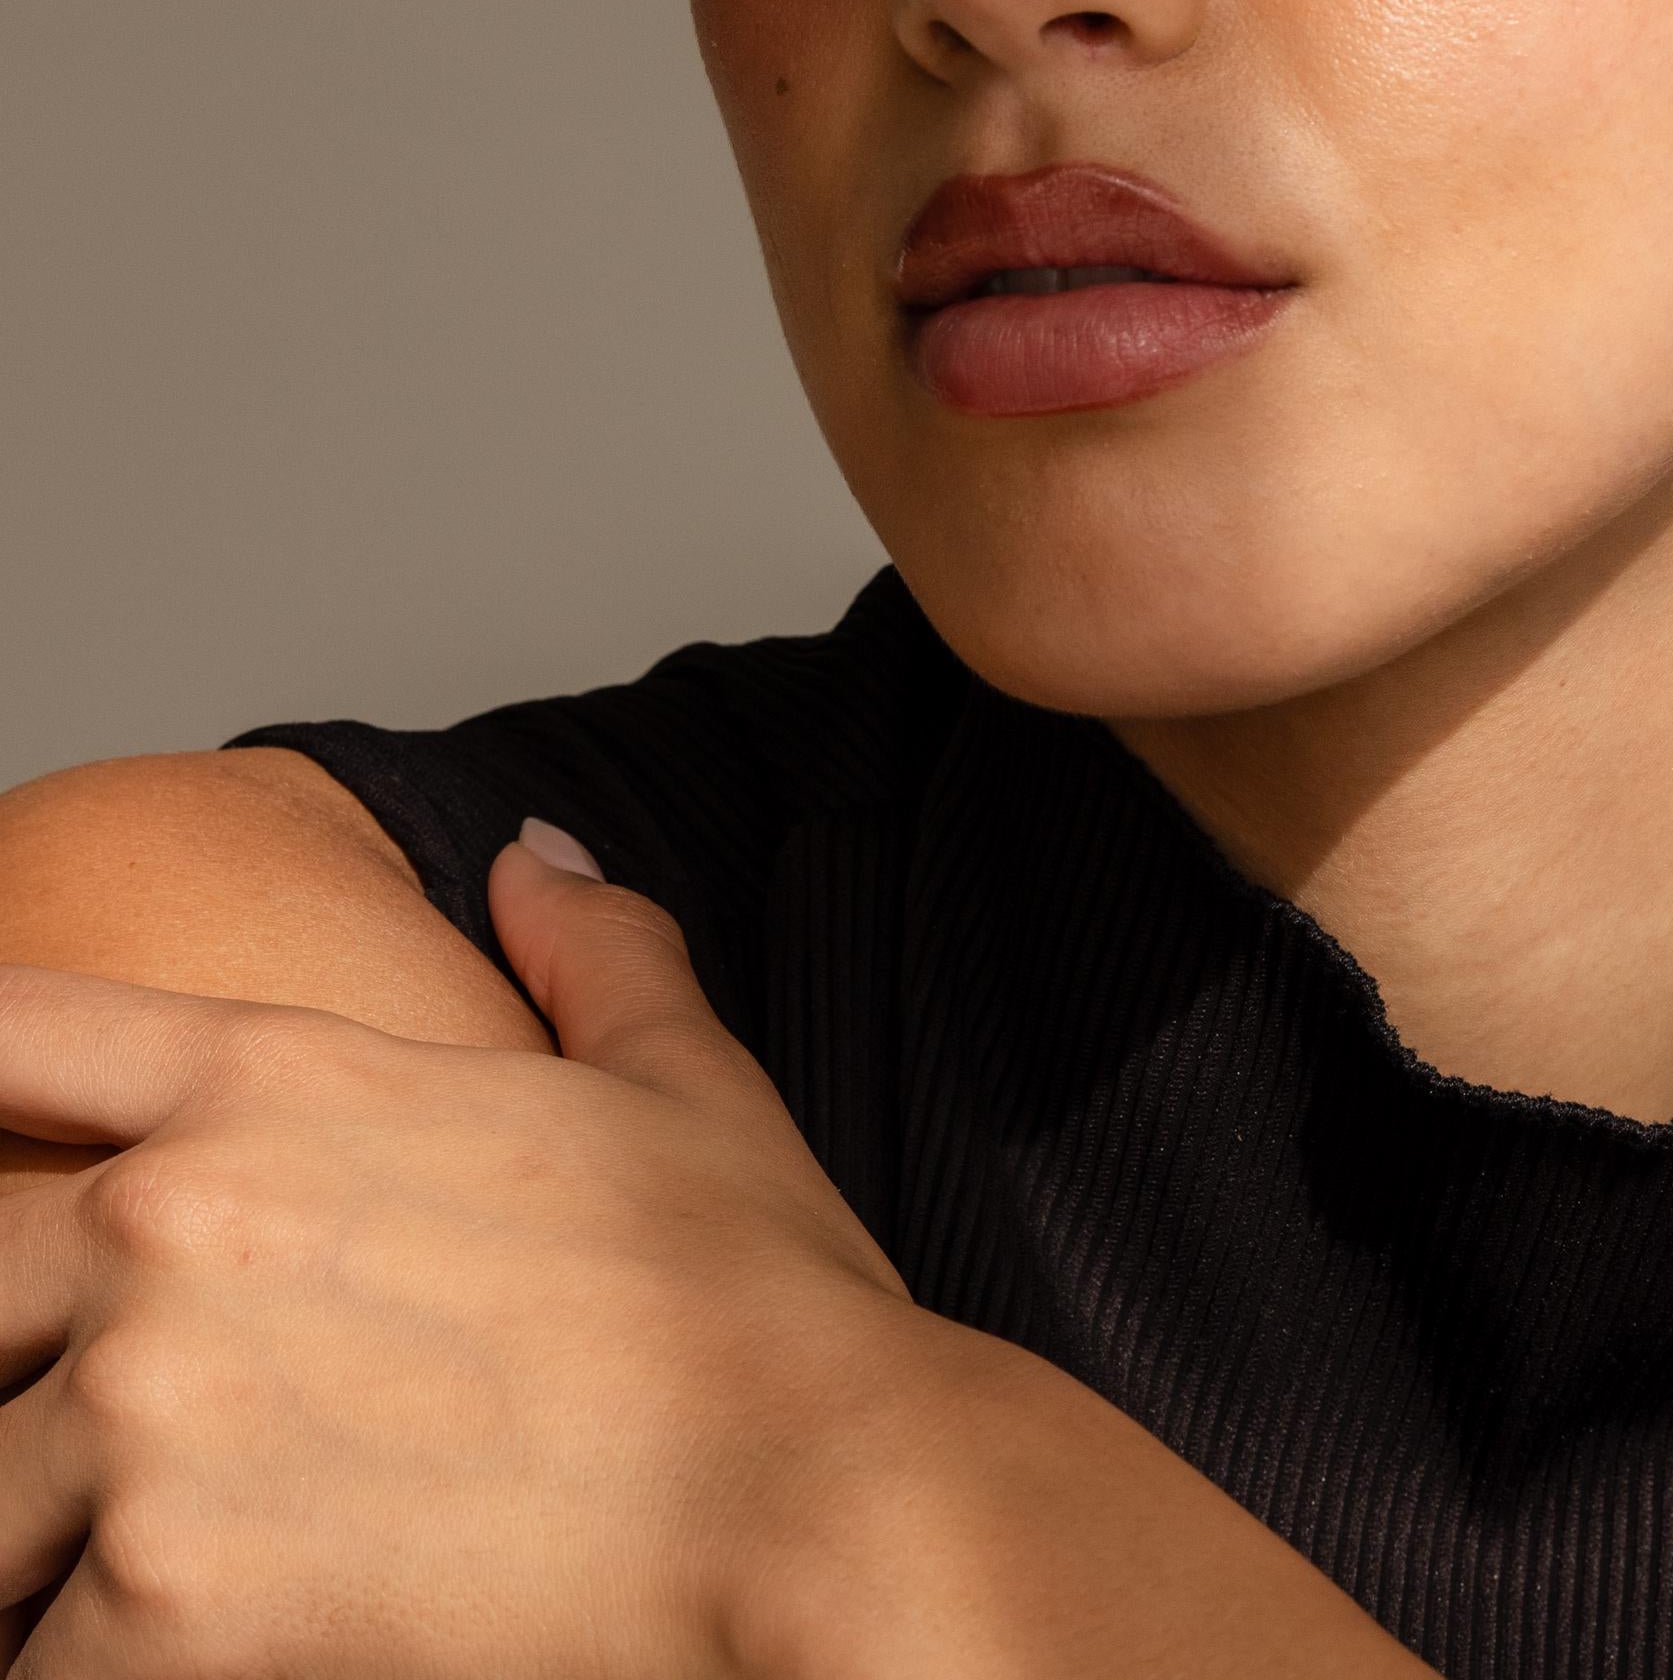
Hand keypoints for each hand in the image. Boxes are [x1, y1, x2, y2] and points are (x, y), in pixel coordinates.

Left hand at [0, 831, 921, 1674]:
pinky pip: (36, 1663)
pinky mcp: (157, 1605)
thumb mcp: (685, 1081)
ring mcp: (151, 1408)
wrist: (812, 1491)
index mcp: (281, 1078)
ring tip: (155, 1559)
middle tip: (136, 1428)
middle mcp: (177, 1221)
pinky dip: (89, 1669)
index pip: (10, 1032)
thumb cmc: (757, 1298)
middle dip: (19, 1367)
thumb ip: (590, 949)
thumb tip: (532, 855)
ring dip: (40, 1542)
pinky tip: (195, 1661)